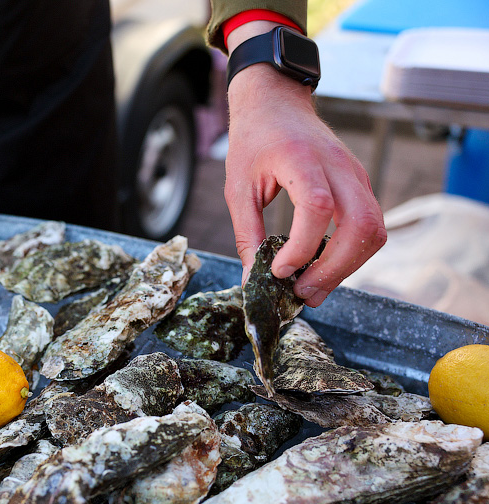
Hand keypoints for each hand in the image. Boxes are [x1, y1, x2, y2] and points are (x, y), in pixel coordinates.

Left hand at [225, 25, 385, 307]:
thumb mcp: (237, 187)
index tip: (278, 270)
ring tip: (312, 288)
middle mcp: (339, 166)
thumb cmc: (254, 141)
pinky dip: (352, 254)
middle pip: (361, 225)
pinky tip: (323, 268)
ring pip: (373, 230)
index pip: (317, 207)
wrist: (275, 103)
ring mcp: (356, 175)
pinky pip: (370, 226)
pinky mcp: (361, 185)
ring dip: (347, 267)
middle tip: (302, 293)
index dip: (302, 247)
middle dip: (334, 268)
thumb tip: (253, 281)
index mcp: (302, 160)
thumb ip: (247, 235)